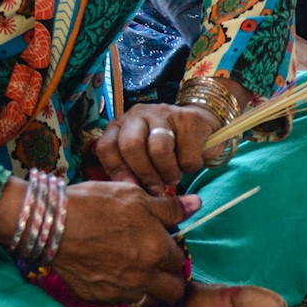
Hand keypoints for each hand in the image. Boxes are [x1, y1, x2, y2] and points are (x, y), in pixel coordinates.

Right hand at [49, 182, 191, 303]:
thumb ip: (169, 208)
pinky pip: (120, 301)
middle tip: (156, 265)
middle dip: (169, 280)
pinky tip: (110, 273)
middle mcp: (144, 277)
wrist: (51, 223)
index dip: (173, 253)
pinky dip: (121, 292)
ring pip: (148, 299)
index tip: (163, 246)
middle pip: (173, 292)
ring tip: (134, 270)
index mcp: (158, 251)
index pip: (180, 261)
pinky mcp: (97, 298)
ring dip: (148, 289)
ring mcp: (120, 291)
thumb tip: (197, 205)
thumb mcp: (136, 197)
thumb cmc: (96, 204)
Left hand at [93, 102, 223, 192]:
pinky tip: (188, 165)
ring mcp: (164, 113)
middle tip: (156, 189)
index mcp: (119, 125)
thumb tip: (130, 193)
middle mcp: (138, 115)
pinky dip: (189, 168)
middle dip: (144, 174)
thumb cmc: (163, 149)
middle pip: (132, 146)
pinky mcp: (189, 118)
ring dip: (168, 172)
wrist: (199, 127)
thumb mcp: (140, 157)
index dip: (117, 171)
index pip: (107, 147)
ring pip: (159, 149)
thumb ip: (130, 170)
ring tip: (173, 178)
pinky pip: (186, 154)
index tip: (132, 188)